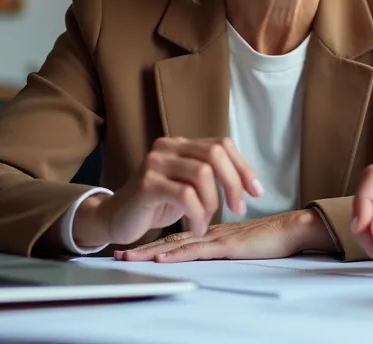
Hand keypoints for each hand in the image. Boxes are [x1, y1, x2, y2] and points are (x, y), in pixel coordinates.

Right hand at [73, 136, 262, 247]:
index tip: (257, 191)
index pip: (222, 144)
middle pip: (215, 153)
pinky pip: (185, 195)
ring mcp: (156, 163)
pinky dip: (197, 214)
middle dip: (234, 183)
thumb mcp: (188, 186)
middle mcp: (168, 147)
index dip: (243, 167)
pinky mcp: (147, 184)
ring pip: (202, 174)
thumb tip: (249, 183)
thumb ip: (211, 176)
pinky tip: (196, 227)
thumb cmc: (156, 205)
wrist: (116, 218)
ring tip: (207, 221)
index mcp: (181, 144)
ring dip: (213, 202)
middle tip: (239, 208)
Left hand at [113, 209, 335, 261]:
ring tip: (130, 257)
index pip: (178, 236)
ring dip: (152, 252)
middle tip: (119, 254)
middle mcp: (210, 232)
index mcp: (213, 231)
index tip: (134, 249)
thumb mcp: (243, 243)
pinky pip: (198, 250)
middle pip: (170, 239)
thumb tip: (213, 252)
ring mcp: (218, 237)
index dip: (155, 243)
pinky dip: (178, 254)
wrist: (294, 229)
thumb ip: (226, 245)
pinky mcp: (229, 246)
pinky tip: (162, 258)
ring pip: (178, 243)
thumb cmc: (274, 237)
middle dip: (144, 248)